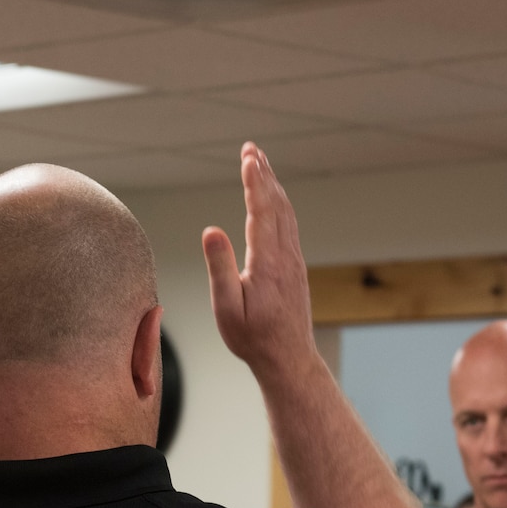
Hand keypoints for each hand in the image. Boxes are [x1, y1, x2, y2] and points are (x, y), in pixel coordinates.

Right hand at [202, 143, 318, 381]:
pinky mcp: (295, 268)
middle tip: (251, 148)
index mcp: (267, 263)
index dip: (254, 182)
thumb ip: (220, 268)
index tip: (248, 157)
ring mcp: (294, 261)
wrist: (288, 359)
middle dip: (264, 174)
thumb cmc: (252, 339)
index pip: (261, 212)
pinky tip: (274, 201)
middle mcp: (286, 257)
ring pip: (286, 213)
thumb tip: (211, 230)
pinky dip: (280, 204)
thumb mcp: (227, 308)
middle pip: (277, 205)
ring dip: (273, 185)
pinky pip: (290, 226)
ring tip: (261, 164)